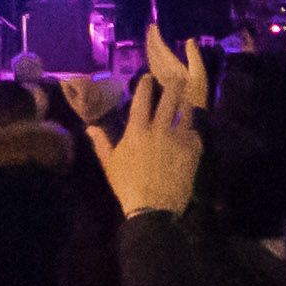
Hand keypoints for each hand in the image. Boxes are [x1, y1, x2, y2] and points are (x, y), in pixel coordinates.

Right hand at [88, 27, 204, 216]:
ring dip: (186, 104)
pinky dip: (192, 131)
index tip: (148, 77)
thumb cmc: (127, 185)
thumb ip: (101, 143)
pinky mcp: (192, 151)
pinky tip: (191, 131)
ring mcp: (178, 139)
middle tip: (176, 78)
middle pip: (169, 99)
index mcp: (137, 131)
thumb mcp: (110, 164)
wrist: (153, 208)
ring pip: (186, 113)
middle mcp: (159, 129)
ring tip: (186, 100)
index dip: (145, 85)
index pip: (142, 100)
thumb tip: (90, 128)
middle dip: (173, 85)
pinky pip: (195, 134)